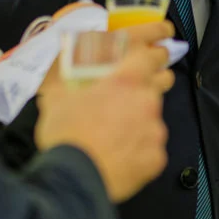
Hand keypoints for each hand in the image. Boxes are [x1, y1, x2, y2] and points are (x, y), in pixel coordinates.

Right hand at [35, 25, 174, 202]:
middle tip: (129, 90)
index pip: (151, 53)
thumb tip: (70, 49)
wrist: (72, 179)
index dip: (156, 44)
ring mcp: (155, 130)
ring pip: (153, 116)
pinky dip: (139, 147)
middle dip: (150, 80)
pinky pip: (151, 147)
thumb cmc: (63, 131)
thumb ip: (70, 66)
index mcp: (126, 79)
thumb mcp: (56, 91)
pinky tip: (119, 154)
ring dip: (140, 118)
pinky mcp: (157, 157)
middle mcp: (147, 101)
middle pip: (160, 82)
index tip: (162, 39)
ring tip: (114, 131)